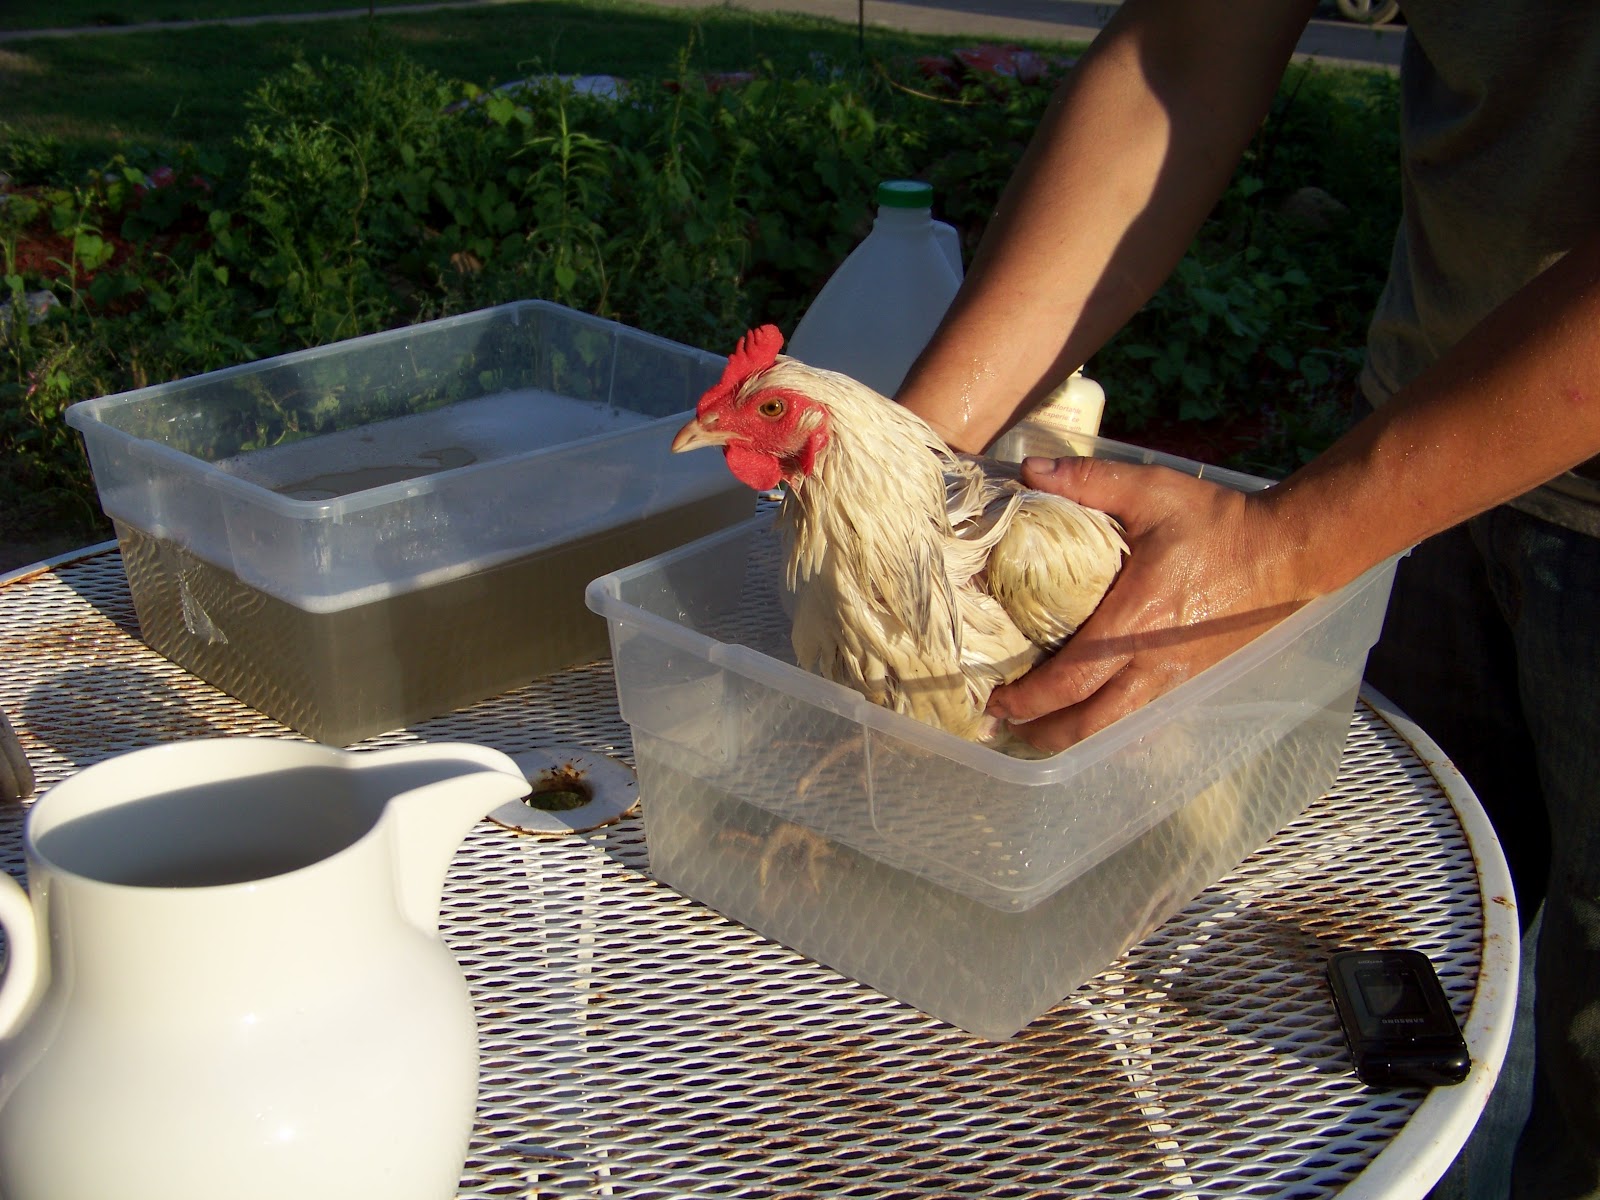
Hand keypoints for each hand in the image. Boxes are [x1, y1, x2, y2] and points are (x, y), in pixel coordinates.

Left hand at [985, 455, 1309, 750]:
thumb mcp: (1152, 490)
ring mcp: (1174, 676)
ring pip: (1115, 726)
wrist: (1289, 552)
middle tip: (1003, 727)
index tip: (995, 700)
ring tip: (1035, 730)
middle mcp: (1152, 661)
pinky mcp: (1190, 678)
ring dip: (1071, 735)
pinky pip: (1140, 714)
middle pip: (1089, 722)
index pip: (1071, 680)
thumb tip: (1028, 469)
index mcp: (1135, 623)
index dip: (1029, 699)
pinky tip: (1087, 715)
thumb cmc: (1219, 523)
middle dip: (1042, 732)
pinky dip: (1106, 724)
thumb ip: (1088, 481)